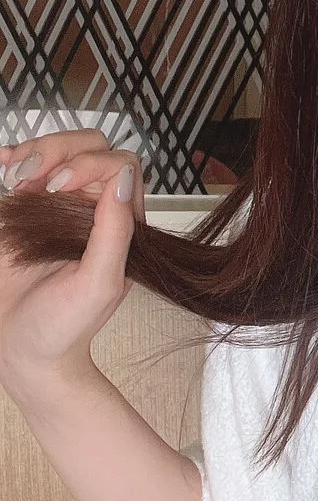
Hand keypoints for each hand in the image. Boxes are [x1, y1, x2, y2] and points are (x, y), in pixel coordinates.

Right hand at [0, 132, 144, 385]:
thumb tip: (122, 180)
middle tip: (36, 180)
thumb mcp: (99, 284)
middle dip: (60, 150)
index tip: (59, 188)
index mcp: (121, 225)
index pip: (120, 166)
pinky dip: (14, 158)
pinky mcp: (26, 212)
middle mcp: (93, 209)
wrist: (25, 353)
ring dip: (36, 152)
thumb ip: (115, 233)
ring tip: (15, 178)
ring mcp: (57, 207)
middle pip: (92, 147)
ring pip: (59, 151)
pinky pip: (26, 170)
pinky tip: (3, 163)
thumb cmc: (66, 327)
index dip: (90, 165)